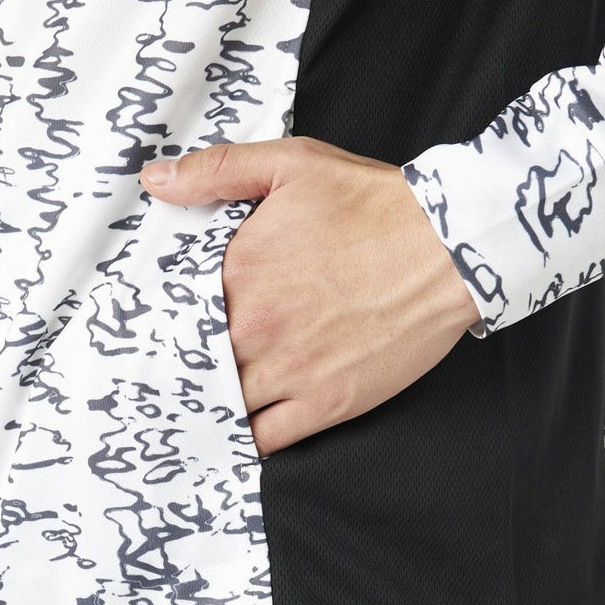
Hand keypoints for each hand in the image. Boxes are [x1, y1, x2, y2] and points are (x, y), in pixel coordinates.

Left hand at [139, 136, 481, 457]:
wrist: (450, 247)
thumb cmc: (374, 206)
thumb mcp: (291, 165)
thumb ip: (216, 171)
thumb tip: (155, 182)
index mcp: (237, 273)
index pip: (176, 311)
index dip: (168, 320)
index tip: (161, 326)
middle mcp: (254, 328)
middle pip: (194, 362)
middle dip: (183, 365)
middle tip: (168, 372)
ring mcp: (289, 371)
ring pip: (223, 404)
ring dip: (209, 403)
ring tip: (198, 402)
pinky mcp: (327, 404)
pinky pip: (265, 439)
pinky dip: (246, 438)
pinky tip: (239, 429)